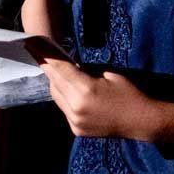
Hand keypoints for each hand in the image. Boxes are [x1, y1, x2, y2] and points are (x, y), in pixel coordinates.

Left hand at [26, 39, 160, 141]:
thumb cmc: (129, 93)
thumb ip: (84, 72)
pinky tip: (69, 89)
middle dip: (47, 66)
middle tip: (38, 51)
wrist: (142, 122)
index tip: (31, 43)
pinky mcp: (76, 129)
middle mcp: (76, 106)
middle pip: (54, 81)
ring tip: (56, 69)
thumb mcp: (107, 74)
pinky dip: (64, 97)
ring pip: (56, 96)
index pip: (59, 67)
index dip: (44, 54)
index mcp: (85, 89)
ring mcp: (75, 120)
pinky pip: (64, 108)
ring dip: (56, 82)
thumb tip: (67, 67)